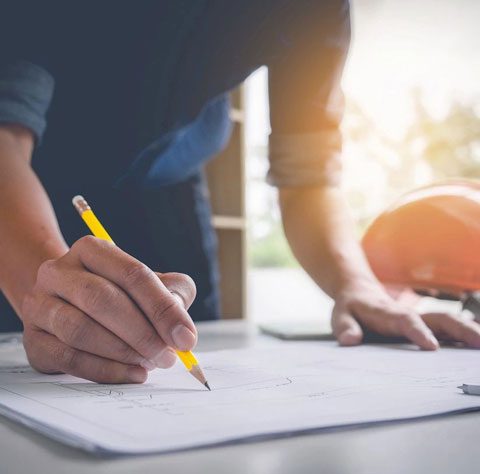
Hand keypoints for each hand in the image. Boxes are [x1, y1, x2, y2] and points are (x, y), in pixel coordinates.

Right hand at [21, 236, 196, 382]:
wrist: (69, 303)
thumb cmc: (119, 292)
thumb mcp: (151, 283)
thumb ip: (173, 295)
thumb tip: (182, 331)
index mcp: (92, 249)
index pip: (132, 274)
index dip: (162, 308)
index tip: (185, 338)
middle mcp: (59, 271)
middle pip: (102, 299)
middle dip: (142, 332)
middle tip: (167, 357)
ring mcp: (40, 305)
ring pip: (80, 330)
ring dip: (122, 352)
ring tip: (150, 363)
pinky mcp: (34, 339)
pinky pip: (68, 358)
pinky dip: (106, 371)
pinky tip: (132, 374)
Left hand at [331, 279, 479, 348]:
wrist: (359, 293)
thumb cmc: (352, 308)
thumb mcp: (341, 316)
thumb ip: (345, 327)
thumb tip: (350, 340)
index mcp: (387, 313)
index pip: (405, 321)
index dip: (418, 331)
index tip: (431, 346)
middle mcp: (409, 314)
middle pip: (438, 318)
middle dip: (460, 329)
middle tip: (479, 343)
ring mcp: (420, 319)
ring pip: (449, 322)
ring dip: (469, 332)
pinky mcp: (425, 325)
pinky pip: (448, 329)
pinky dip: (465, 337)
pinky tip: (477, 347)